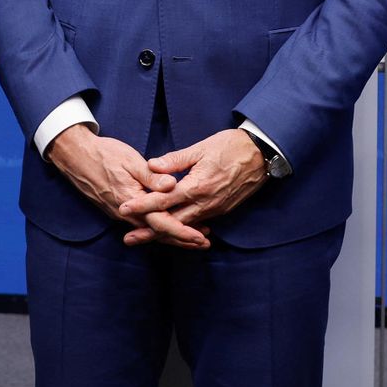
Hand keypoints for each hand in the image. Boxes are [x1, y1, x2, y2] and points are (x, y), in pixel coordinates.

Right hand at [46, 124, 207, 248]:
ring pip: (151, 230)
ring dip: (172, 235)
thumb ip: (152, 176)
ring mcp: (121, 214)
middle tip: (205, 243)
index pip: (161, 223)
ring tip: (194, 238)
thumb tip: (173, 186)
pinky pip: (142, 224)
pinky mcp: (118, 210)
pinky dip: (160, 228)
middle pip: (158, 232)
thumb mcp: (130, 161)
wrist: (76, 157)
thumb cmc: (104, 155)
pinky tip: (170, 226)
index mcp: (132, 201)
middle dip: (182, 239)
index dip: (182, 231)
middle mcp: (126, 214)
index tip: (200, 237)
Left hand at [117, 129, 266, 245]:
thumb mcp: (201, 148)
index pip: (163, 200)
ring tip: (145, 238)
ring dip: (165, 233)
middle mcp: (205, 203)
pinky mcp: (221, 210)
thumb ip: (175, 160)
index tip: (124, 209)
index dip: (142, 206)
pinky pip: (197, 223)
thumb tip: (151, 166)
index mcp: (196, 186)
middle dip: (149, 232)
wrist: (261, 155)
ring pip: (185, 226)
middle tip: (129, 239)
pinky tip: (172, 231)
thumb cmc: (230, 147)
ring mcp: (214, 209)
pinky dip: (183, 228)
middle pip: (172, 223)